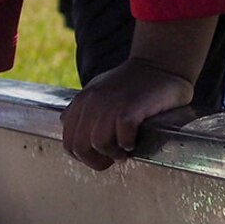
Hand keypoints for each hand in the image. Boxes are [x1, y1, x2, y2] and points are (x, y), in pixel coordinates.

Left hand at [60, 58, 194, 169]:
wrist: (159, 63)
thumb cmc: (132, 81)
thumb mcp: (98, 90)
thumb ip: (81, 107)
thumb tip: (64, 122)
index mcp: (81, 101)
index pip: (68, 142)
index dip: (83, 157)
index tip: (100, 156)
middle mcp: (91, 102)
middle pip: (79, 147)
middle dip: (96, 161)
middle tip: (113, 159)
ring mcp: (109, 104)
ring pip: (98, 143)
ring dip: (113, 154)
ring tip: (125, 151)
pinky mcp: (130, 108)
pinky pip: (122, 137)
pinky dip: (128, 144)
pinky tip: (134, 140)